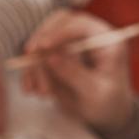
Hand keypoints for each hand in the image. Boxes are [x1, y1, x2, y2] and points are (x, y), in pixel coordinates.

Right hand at [21, 10, 134, 132]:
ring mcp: (68, 43)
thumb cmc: (108, 103)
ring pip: (41, 43)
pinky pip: (34, 57)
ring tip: (43, 94)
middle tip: (30, 61)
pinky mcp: (54, 54)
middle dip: (41, 46)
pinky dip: (29, 72)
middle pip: (55, 25)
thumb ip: (75, 73)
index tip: (43, 46)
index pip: (79, 24)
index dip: (59, 32)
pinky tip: (31, 90)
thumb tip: (51, 57)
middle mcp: (86, 36)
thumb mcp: (96, 92)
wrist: (104, 114)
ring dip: (35, 66)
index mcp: (105, 39)